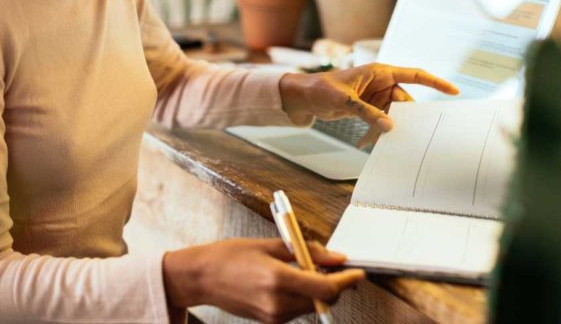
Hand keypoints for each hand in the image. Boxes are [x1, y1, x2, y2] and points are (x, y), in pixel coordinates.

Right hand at [162, 238, 363, 323]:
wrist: (202, 278)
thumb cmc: (230, 255)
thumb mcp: (269, 245)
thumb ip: (306, 251)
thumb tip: (335, 257)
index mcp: (278, 278)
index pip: (326, 288)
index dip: (346, 280)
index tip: (358, 272)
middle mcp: (278, 302)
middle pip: (323, 300)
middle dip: (334, 284)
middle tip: (334, 266)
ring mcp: (274, 316)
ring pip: (312, 306)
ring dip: (317, 290)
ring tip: (305, 268)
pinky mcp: (270, 321)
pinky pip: (297, 310)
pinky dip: (303, 296)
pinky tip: (291, 280)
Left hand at [280, 63, 458, 145]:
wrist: (303, 97)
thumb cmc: (320, 89)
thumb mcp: (343, 100)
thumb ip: (366, 112)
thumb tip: (389, 126)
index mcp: (379, 72)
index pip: (414, 75)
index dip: (435, 83)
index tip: (453, 91)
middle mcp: (380, 83)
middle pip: (404, 101)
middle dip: (404, 117)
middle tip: (408, 134)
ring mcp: (375, 96)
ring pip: (393, 114)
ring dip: (386, 128)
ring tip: (375, 141)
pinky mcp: (368, 108)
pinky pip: (380, 121)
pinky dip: (375, 132)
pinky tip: (365, 142)